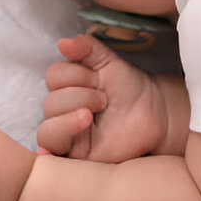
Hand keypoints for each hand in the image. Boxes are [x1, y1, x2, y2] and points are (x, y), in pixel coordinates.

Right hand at [39, 35, 169, 162]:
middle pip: (50, 103)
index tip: (99, 79)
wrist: (154, 111)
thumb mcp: (107, 61)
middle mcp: (61, 112)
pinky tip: (49, 153)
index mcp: (65, 88)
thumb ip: (86, 48)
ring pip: (47, 130)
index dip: (76, 74)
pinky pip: (52, 157)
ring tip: (94, 116)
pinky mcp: (76, 157)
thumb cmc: (128, 87)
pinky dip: (46, 154)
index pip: (53, 76)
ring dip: (72, 118)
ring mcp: (67, 136)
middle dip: (81, 96)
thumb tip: (63, 43)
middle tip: (105, 101)